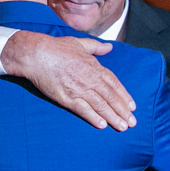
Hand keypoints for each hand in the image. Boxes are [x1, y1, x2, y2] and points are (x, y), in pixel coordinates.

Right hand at [0, 32, 135, 130]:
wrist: (37, 55)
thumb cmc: (57, 47)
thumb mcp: (80, 43)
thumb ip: (96, 47)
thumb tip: (109, 47)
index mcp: (94, 67)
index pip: (114, 84)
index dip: (124, 96)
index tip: (132, 106)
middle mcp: (90, 79)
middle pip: (111, 97)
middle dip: (123, 111)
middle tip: (132, 122)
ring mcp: (79, 89)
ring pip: (101, 105)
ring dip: (113, 117)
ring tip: (122, 127)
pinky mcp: (67, 98)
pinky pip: (83, 110)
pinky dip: (93, 117)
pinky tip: (102, 125)